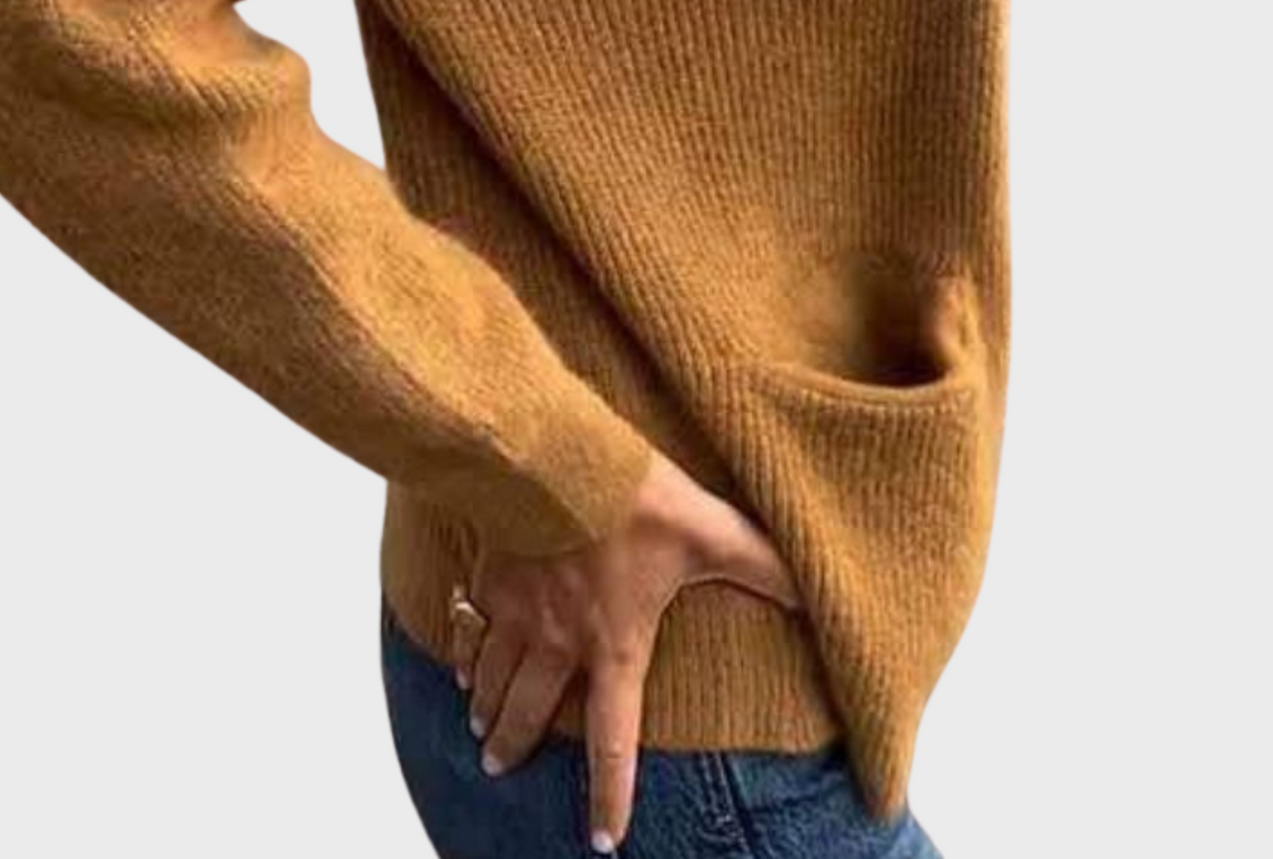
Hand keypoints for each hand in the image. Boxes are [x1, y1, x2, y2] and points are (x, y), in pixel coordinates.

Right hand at [452, 450, 803, 853]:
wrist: (551, 453)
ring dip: (485, 709)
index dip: (609, 794)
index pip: (612, 739)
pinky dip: (458, 653)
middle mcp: (557, 641)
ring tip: (477, 728)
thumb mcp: (710, 530)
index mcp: (614, 642)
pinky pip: (465, 628)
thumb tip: (815, 591)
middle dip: (515, 749)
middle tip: (501, 771)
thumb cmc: (632, 495)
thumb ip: (762, 564)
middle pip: (529, 715)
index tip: (602, 841)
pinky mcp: (488, 574)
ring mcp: (516, 610)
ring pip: (491, 679)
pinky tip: (457, 664)